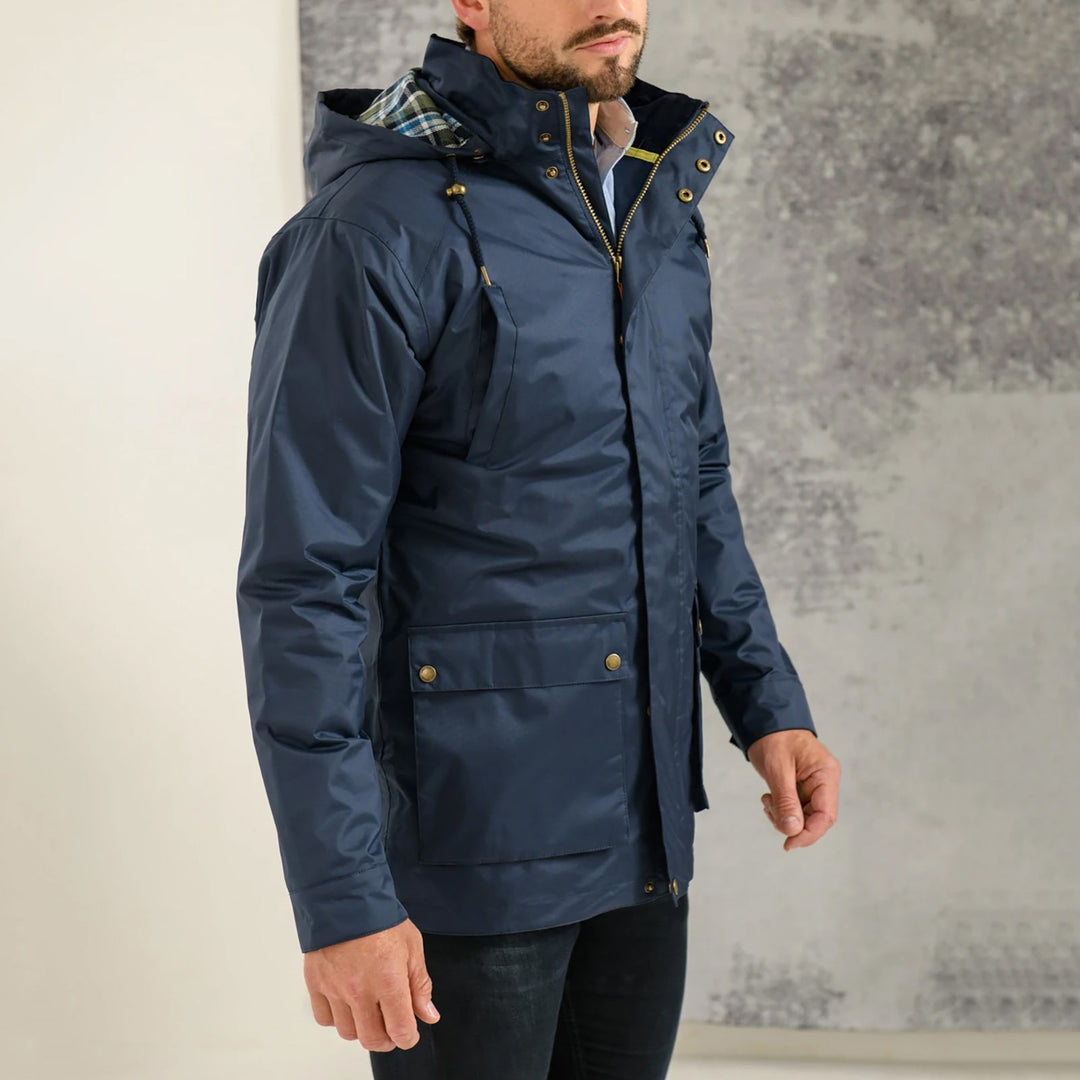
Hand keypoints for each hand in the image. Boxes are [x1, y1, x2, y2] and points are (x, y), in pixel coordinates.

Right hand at [303, 917, 439, 1051]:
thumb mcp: (412, 946)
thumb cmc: (381, 919)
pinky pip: (324, 1018)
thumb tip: (428, 1015)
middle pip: (372, 1039)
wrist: (346, 897)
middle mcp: (360, 991)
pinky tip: (346, 1003)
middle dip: (386, 1039)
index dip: (408, 1037)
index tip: (410, 1033)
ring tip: (369, 1011)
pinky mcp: (316, 984)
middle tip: (390, 1026)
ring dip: (361, 1028)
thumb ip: (420, 984)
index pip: (400, 1030)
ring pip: (348, 1032)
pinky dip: (336, 1017)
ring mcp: (335, 990)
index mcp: (389, 982)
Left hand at [748, 729, 839, 850]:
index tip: (789, 843)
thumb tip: (793, 830)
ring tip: (768, 801)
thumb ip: (786, 800)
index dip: (809, 833)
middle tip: (771, 813)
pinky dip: (781, 810)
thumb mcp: (777, 769)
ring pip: (804, 815)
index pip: (825, 815)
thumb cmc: (773, 738)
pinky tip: (769, 799)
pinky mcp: (802, 786)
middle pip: (815, 818)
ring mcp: (814, 784)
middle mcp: (824, 781)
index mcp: (825, 774)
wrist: (764, 721)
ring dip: (784, 817)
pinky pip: (795, 807)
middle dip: (793, 824)